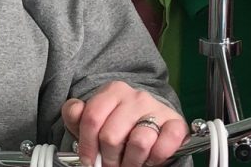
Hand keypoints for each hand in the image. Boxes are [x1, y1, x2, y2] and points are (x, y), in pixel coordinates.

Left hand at [61, 81, 188, 166]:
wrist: (151, 120)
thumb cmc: (118, 123)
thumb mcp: (94, 117)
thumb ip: (76, 113)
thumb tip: (75, 111)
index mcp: (113, 91)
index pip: (92, 118)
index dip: (86, 146)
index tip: (88, 160)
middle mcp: (135, 96)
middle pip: (111, 136)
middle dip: (108, 159)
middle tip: (109, 165)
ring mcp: (157, 108)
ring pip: (138, 143)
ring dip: (130, 162)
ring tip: (128, 164)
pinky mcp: (175, 123)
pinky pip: (164, 145)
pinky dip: (155, 158)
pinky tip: (148, 159)